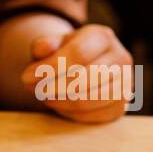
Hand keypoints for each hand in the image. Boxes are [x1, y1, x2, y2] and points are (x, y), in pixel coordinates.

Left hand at [19, 23, 133, 123]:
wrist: (84, 67)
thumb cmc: (65, 53)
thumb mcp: (53, 44)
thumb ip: (45, 44)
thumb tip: (42, 49)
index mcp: (102, 36)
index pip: (79, 52)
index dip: (51, 67)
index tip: (27, 77)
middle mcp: (120, 57)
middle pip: (85, 78)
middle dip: (53, 87)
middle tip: (35, 90)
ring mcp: (125, 83)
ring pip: (90, 99)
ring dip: (61, 101)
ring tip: (45, 96)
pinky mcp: (121, 105)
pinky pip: (94, 115)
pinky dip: (71, 113)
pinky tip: (59, 104)